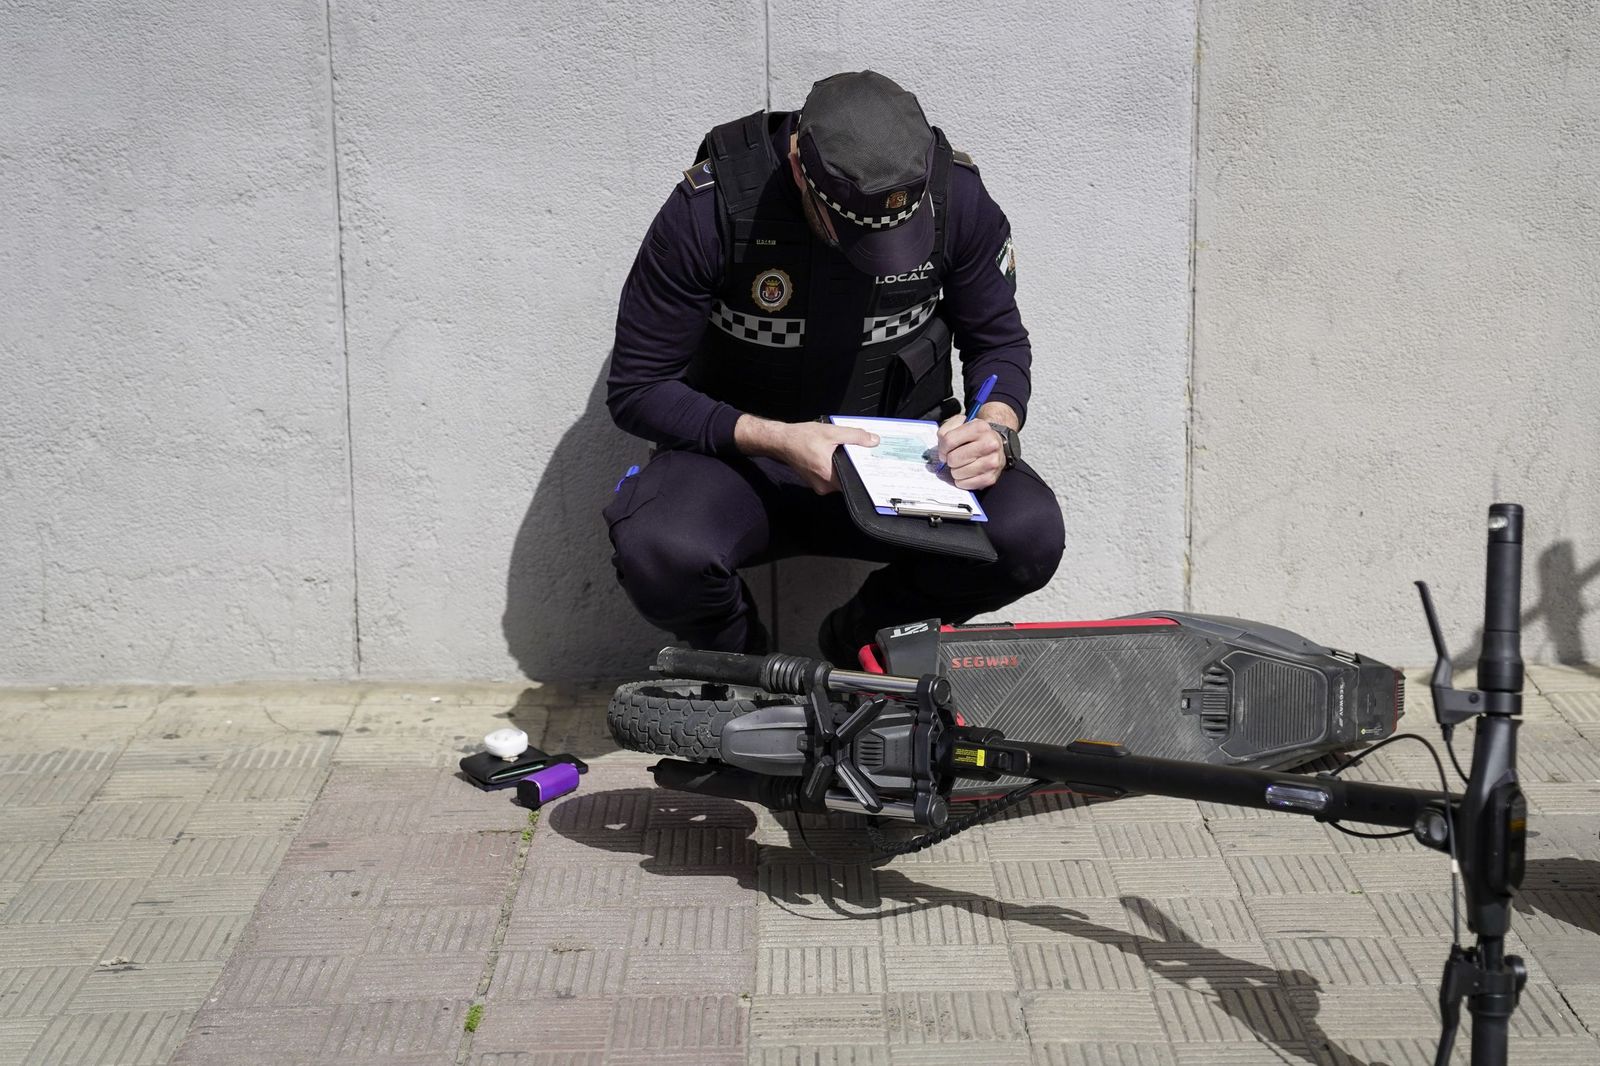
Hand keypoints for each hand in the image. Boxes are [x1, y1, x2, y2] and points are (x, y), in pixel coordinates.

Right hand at [735, 415, 878, 494]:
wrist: (781, 441)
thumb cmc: (802, 437)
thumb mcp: (831, 432)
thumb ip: (855, 436)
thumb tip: (874, 440)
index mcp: (829, 477)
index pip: (855, 482)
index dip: (866, 474)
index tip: (875, 465)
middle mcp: (824, 486)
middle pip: (848, 480)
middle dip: (856, 467)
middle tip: (866, 456)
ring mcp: (819, 485)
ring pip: (840, 478)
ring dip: (845, 467)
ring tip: (852, 454)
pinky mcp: (815, 481)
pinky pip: (831, 477)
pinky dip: (836, 467)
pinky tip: (837, 455)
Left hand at [933, 415, 1005, 490]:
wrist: (994, 445)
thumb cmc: (972, 435)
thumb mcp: (958, 424)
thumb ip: (945, 431)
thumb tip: (942, 452)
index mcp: (980, 427)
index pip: (949, 440)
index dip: (942, 448)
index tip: (945, 451)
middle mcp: (989, 444)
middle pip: (953, 458)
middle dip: (950, 460)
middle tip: (955, 458)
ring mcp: (992, 462)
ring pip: (958, 473)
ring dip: (955, 471)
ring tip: (962, 465)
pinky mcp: (991, 477)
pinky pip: (966, 484)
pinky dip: (962, 481)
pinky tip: (966, 474)